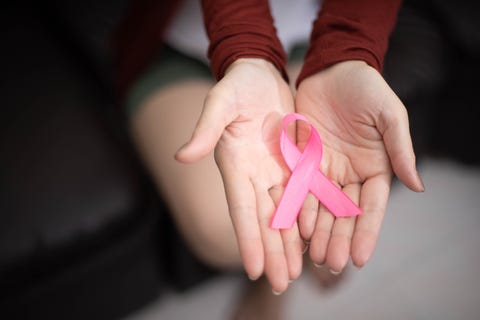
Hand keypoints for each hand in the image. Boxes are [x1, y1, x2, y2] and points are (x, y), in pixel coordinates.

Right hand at [175, 58, 303, 292]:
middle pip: (264, 220)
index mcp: (235, 164)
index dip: (248, 239)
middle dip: (272, 252)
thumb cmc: (237, 85)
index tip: (255, 268)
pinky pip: (301, 196)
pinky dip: (304, 220)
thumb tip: (182, 156)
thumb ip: (205, 129)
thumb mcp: (220, 102)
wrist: (260, 74)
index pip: (241, 208)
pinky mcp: (293, 163)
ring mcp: (274, 171)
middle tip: (280, 284)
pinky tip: (309, 241)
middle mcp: (254, 175)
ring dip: (288, 245)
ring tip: (296, 273)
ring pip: (283, 215)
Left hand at [294, 60, 423, 272]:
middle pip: (344, 213)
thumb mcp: (390, 116)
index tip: (360, 258)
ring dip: (318, 232)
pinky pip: (300, 189)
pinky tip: (295, 228)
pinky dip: (298, 208)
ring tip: (313, 256)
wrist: (332, 69)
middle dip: (338, 239)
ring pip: (321, 208)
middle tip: (332, 264)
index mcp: (375, 168)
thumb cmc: (366, 89)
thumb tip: (418, 187)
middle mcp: (350, 174)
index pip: (372, 207)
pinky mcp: (303, 161)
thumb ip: (401, 150)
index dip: (366, 232)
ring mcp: (325, 170)